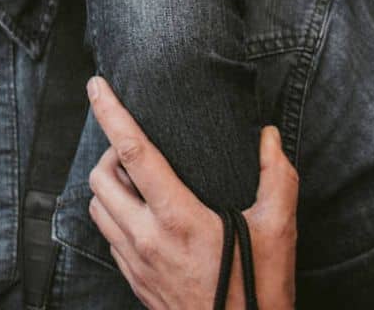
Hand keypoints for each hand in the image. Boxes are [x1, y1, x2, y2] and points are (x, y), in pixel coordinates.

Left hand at [85, 78, 297, 309]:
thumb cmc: (261, 291)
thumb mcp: (278, 230)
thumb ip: (276, 177)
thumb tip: (269, 136)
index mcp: (178, 218)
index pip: (131, 151)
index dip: (109, 112)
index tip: (95, 85)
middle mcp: (148, 238)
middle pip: (100, 177)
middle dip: (108, 153)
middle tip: (133, 148)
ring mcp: (137, 263)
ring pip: (97, 209)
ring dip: (107, 187)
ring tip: (136, 180)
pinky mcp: (135, 283)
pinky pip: (109, 238)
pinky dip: (115, 216)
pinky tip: (141, 216)